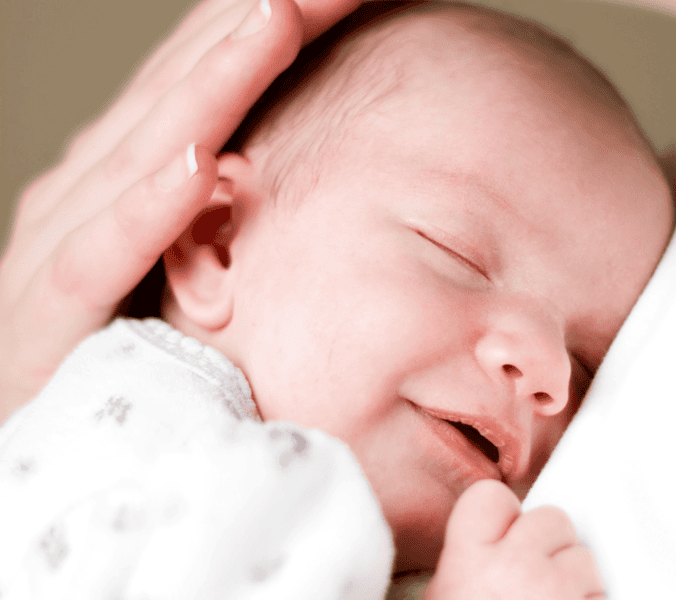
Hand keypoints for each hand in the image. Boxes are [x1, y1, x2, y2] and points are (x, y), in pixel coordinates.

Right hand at [0, 0, 361, 422]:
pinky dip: (147, 212)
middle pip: (185, 89)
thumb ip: (223, 214)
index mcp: (127, 169)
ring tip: (279, 20)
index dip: (278, 24)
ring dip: (215, 87)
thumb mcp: (179, 261)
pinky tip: (197, 168)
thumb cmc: (120, 341)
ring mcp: (62, 244)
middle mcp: (90, 188)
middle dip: (265, 25)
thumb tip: (292, 171)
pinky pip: (100, 262)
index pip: (209, 75)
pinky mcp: (44, 323)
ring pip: (145, 152)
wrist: (38, 432)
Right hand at [425, 480, 604, 599]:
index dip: (501, 514)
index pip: (493, 496)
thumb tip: (489, 538)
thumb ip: (466, 557)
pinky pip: (604, 593)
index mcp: (470, 562)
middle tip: (532, 579)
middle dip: (548, 546)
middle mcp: (518, 569)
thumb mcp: (442, 594)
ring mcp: (561, 592)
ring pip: (585, 557)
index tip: (503, 533)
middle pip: (552, 519)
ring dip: (575, 579)